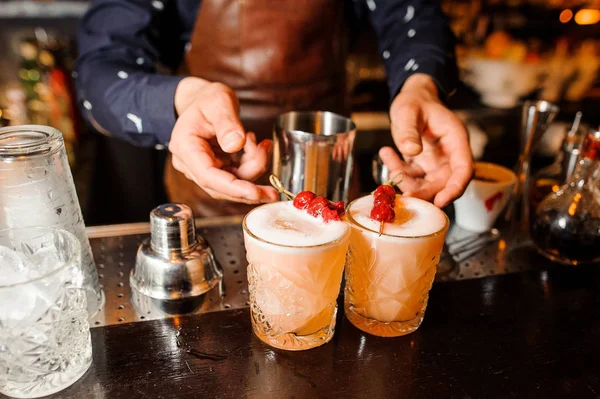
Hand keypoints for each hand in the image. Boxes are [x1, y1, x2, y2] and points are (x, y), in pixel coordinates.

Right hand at [169, 77, 277, 203]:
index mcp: (185, 147)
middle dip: (249, 187)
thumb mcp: (219, 102)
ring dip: (253, 167)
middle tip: (273, 190)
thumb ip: (227, 123)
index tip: (256, 193)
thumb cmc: (207, 99)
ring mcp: (202, 168)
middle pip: (221, 186)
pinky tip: (258, 147)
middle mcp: (190, 163)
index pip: (208, 176)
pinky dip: (251, 164)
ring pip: (232, 182)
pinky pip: (236, 175)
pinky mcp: (215, 169)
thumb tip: (236, 145)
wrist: (202, 100)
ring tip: (262, 144)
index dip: (233, 188)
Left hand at [381, 74, 472, 207]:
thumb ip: (410, 130)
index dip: (455, 188)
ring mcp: (435, 162)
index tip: (441, 201)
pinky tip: (385, 153)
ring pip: (425, 184)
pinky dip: (397, 170)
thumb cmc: (415, 101)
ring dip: (405, 179)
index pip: (464, 170)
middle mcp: (449, 155)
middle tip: (404, 195)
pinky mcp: (421, 165)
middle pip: (443, 183)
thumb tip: (411, 151)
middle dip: (424, 192)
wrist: (411, 98)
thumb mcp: (409, 111)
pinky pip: (410, 176)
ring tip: (387, 155)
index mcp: (456, 140)